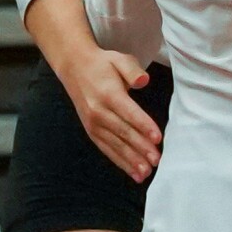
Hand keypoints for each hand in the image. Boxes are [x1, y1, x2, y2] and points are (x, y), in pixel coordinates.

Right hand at [64, 46, 159, 181]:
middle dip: (140, 148)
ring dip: (131, 160)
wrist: (74, 68)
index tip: (157, 138)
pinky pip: (106, 149)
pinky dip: (120, 161)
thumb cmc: (103, 64)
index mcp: (108, 94)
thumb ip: (132, 69)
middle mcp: (99, 111)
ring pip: (115, 145)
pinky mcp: (91, 131)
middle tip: (156, 160)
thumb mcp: (119, 59)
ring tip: (145, 172)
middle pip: (123, 132)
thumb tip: (143, 80)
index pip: (129, 112)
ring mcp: (93, 124)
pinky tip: (132, 172)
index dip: (144, 126)